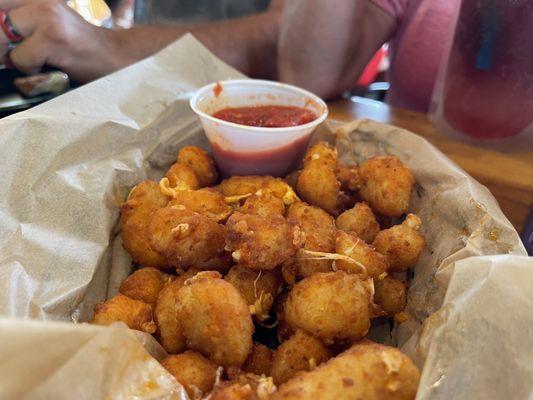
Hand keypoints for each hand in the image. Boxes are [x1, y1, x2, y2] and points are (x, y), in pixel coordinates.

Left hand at [0, 0, 127, 80]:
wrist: (117, 57)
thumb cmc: (82, 48)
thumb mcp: (49, 25)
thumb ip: (22, 25)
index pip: (0, 6)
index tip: (5, 42)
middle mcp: (40, 2)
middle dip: (0, 42)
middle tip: (13, 55)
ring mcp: (47, 18)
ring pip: (2, 39)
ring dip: (15, 57)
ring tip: (36, 61)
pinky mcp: (53, 38)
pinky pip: (21, 59)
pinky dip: (30, 70)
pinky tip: (49, 67)